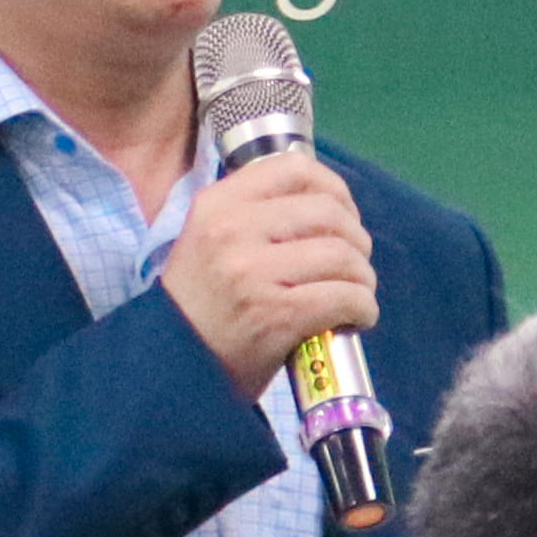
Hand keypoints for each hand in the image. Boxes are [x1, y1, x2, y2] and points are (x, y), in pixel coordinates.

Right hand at [165, 149, 376, 394]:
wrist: (174, 368)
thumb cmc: (202, 305)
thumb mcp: (209, 240)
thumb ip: (254, 213)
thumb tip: (326, 199)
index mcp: (217, 204)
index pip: (294, 169)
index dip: (334, 189)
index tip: (342, 214)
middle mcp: (233, 230)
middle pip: (328, 212)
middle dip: (356, 239)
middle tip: (353, 263)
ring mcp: (254, 272)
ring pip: (343, 255)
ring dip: (362, 277)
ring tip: (356, 291)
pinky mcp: (276, 315)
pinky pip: (346, 297)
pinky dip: (363, 307)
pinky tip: (356, 317)